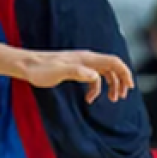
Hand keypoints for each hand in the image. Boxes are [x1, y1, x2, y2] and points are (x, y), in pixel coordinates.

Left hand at [17, 50, 134, 103]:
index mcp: (86, 58)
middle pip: (112, 67)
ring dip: (111, 85)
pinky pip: (93, 78)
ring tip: (112, 99)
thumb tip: (95, 76)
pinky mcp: (75, 70)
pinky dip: (96, 88)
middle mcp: (86, 59)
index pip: (113, 62)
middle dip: (120, 81)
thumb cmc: (40, 69)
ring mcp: (81, 64)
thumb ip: (77, 72)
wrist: (26, 65)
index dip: (124, 72)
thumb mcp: (58, 72)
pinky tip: (90, 99)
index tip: (130, 87)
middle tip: (121, 96)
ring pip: (104, 73)